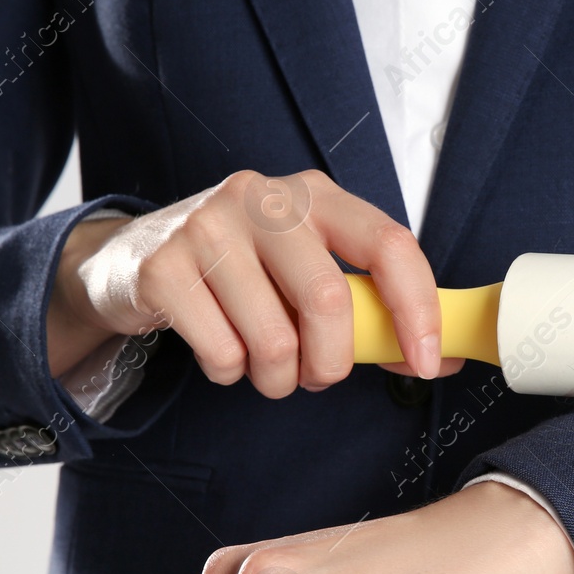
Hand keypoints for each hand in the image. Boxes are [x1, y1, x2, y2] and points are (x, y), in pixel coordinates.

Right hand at [45, 170, 463, 392]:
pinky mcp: (163, 267)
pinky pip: (221, 354)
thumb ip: (372, 309)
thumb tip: (440, 356)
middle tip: (320, 378)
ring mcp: (209, 226)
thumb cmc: (244, 271)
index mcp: (318, 195)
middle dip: (332, 362)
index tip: (425, 364)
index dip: (418, 310)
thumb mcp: (309, 269)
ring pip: (273, 340)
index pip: (390, 245)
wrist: (134, 257)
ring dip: (278, 378)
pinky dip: (230, 374)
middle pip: (328, 300)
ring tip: (267, 367)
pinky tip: (220, 350)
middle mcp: (265, 198)